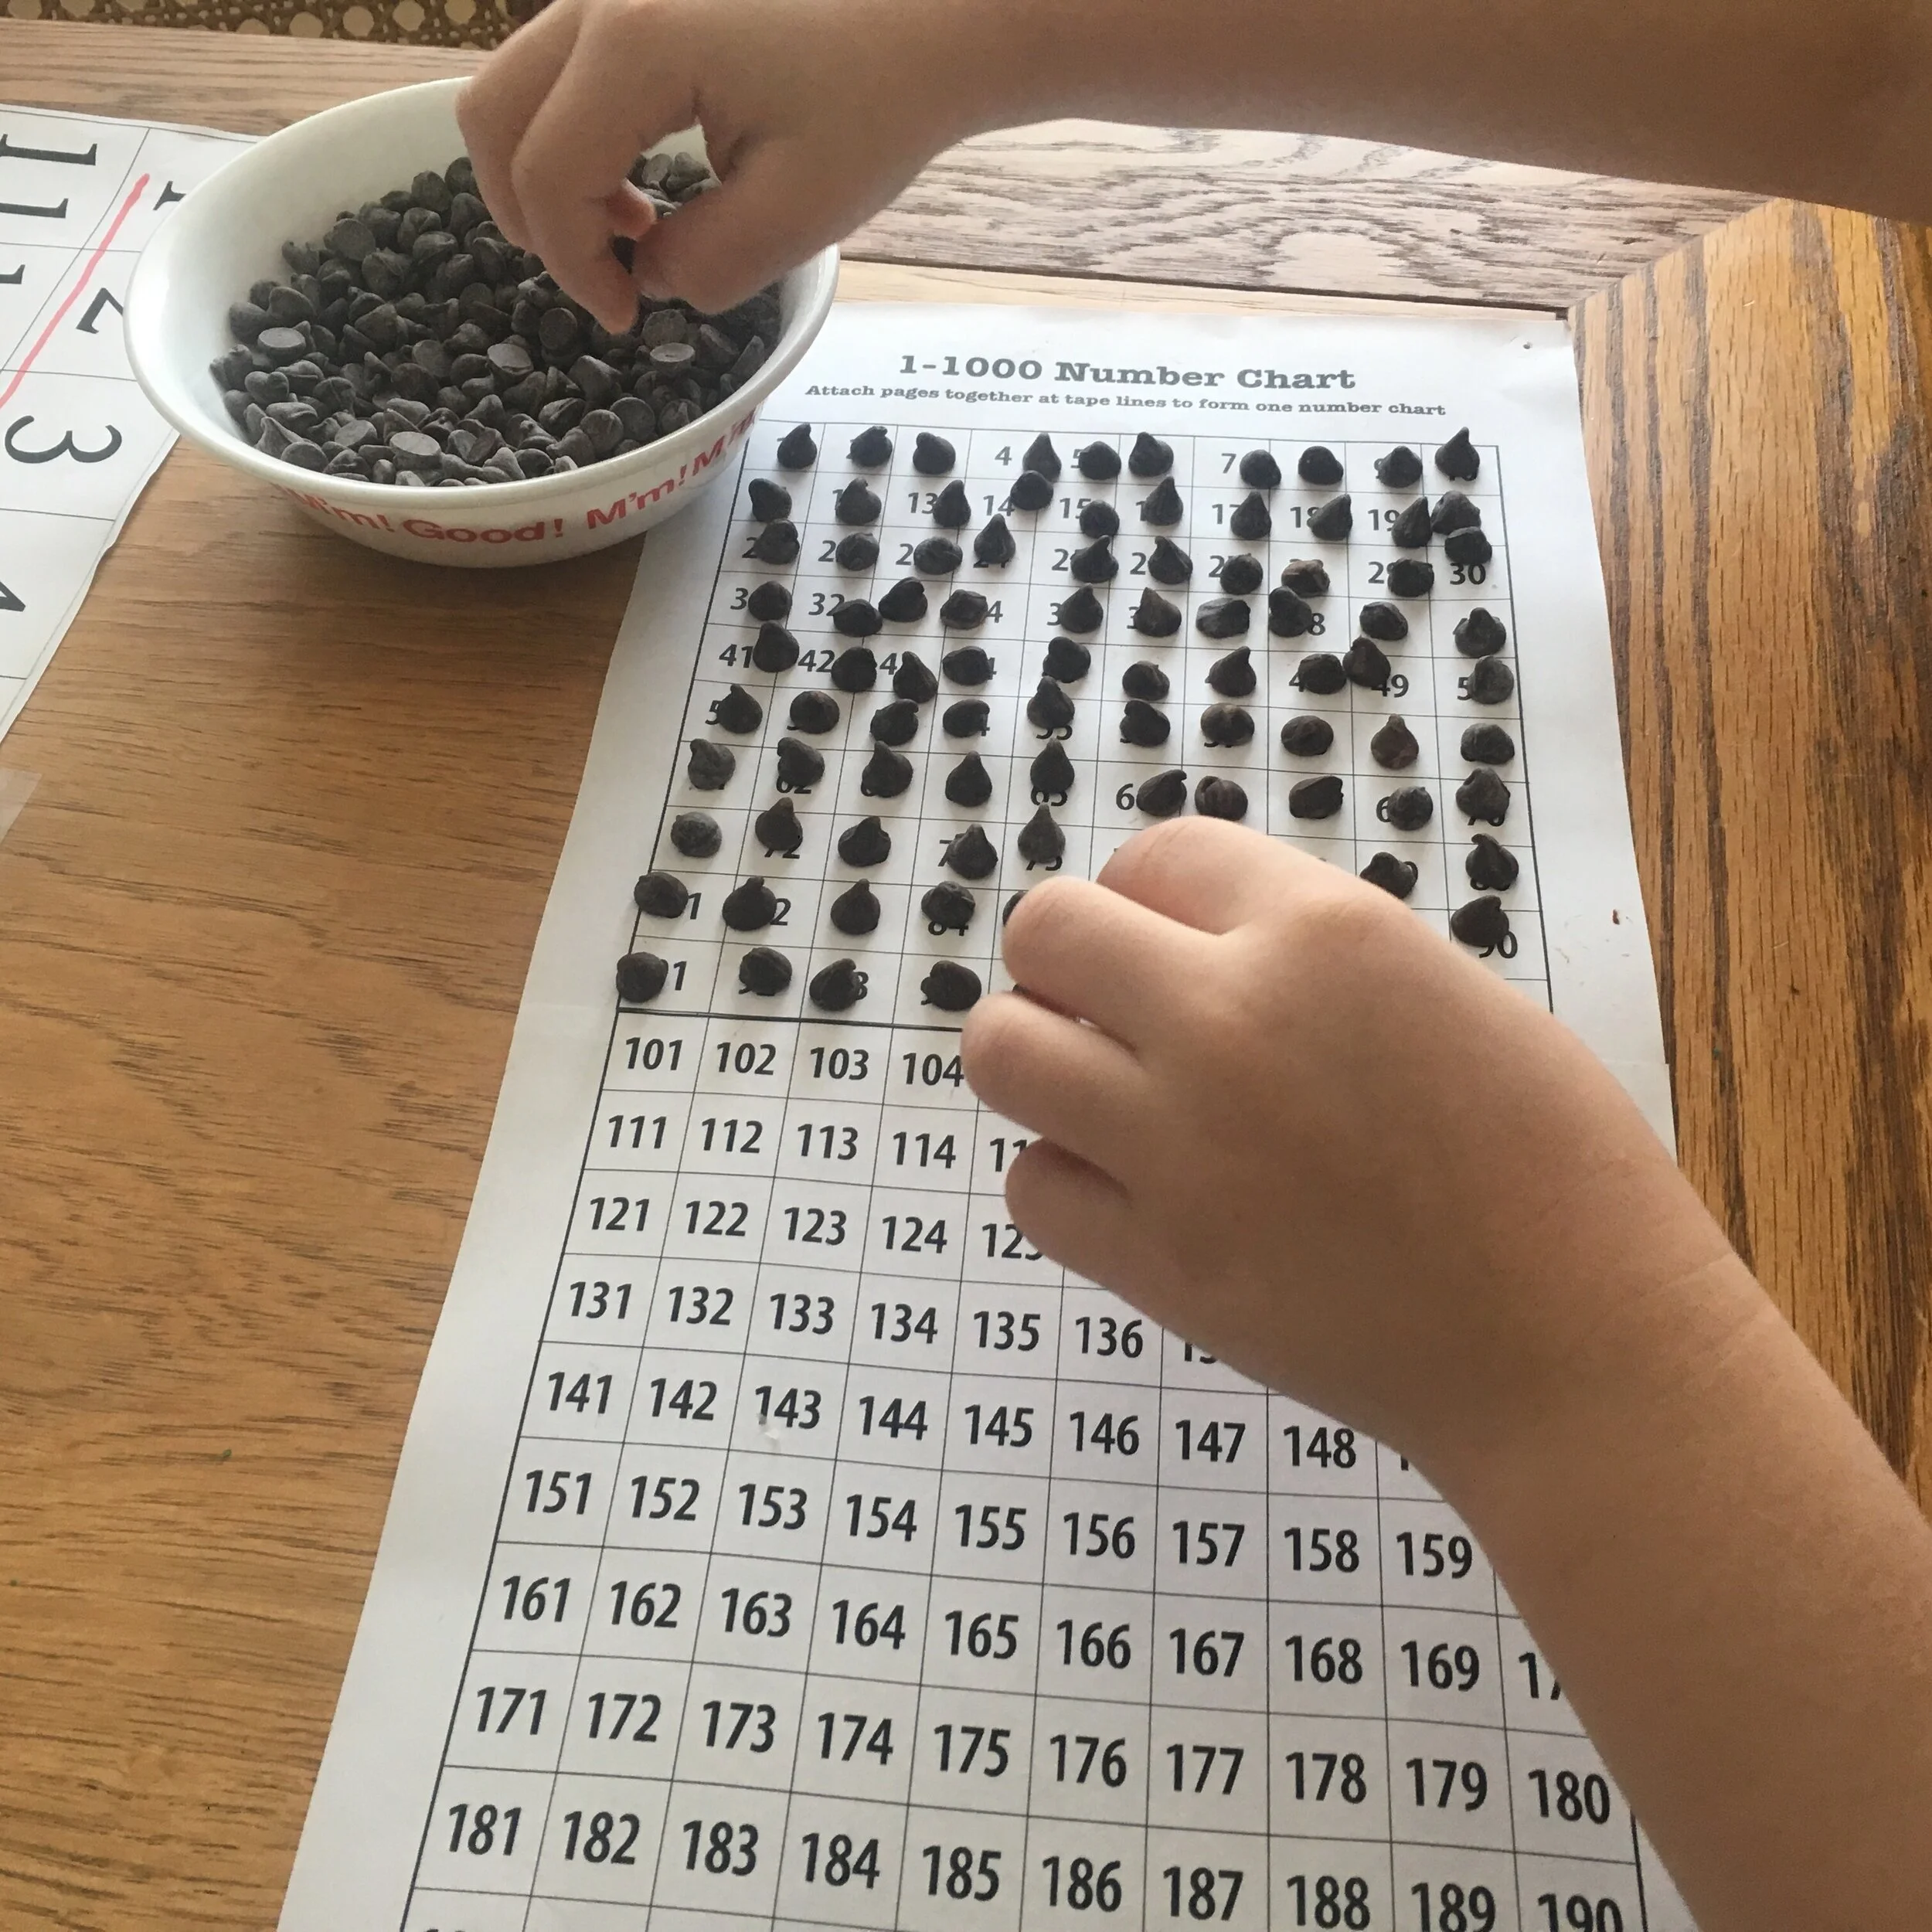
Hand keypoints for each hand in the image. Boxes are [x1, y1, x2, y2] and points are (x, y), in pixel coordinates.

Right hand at [457, 0, 968, 326]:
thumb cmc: (878, 104)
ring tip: (629, 229)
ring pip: (514, 86)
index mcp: (637, 44)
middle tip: (599, 279)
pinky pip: (556, 66)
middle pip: (492, 115)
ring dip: (546, 174)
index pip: (546, 174)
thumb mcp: (796, 215)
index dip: (571, 267)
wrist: (932, 18)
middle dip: (528, 218)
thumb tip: (646, 277)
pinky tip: (639, 181)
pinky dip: (571, 134)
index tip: (624, 318)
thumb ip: (702, 265)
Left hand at [962, 818, 1727, 1474]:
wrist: (1580, 1345)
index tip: (1178, 947)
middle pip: (1046, 931)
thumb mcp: (1444, 993)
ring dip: (1040, 1059)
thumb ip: (1308, 955)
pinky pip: (1030, 1185)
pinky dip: (1066, 1182)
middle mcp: (1228, 1018)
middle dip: (1068, 962)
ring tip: (1106, 1095)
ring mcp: (1177, 1144)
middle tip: (1116, 1013)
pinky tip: (1133, 1195)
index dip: (1155, 901)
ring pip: (1002, 1051)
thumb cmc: (1553, 1163)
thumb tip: (1199, 950)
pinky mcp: (1155, 1262)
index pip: (1152, 856)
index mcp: (1321, 931)